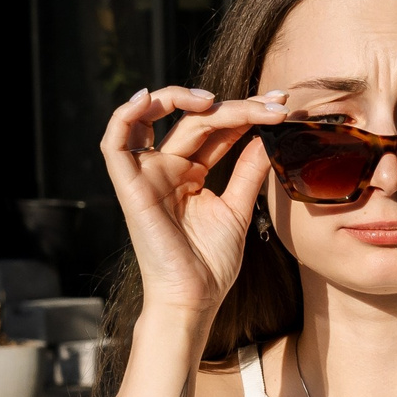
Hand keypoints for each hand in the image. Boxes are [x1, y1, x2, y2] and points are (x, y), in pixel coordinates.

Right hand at [100, 86, 278, 315]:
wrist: (194, 299)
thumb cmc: (211, 264)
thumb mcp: (238, 209)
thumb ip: (249, 171)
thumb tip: (267, 135)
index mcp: (190, 173)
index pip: (215, 129)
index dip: (246, 112)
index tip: (281, 104)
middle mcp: (166, 167)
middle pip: (196, 121)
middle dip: (235, 107)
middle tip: (273, 104)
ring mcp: (146, 174)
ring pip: (155, 117)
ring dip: (180, 98)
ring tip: (215, 100)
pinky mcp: (129, 186)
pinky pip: (114, 142)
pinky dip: (124, 115)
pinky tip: (147, 97)